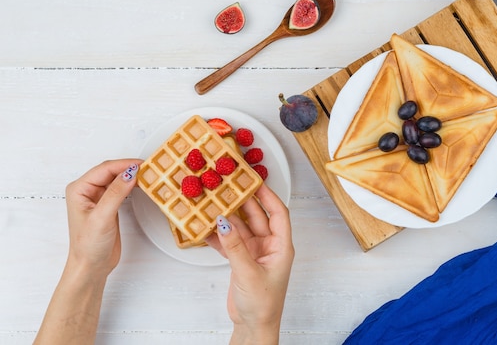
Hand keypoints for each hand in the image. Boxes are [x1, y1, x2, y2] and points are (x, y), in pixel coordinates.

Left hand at [65, 158, 142, 277]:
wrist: (91, 267)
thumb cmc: (88, 246)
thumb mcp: (102, 217)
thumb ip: (116, 193)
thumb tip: (130, 174)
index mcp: (79, 189)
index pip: (105, 169)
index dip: (124, 165)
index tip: (143, 164)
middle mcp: (87, 191)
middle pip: (111, 171)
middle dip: (129, 168)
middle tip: (149, 168)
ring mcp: (98, 198)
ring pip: (117, 179)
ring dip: (131, 176)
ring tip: (148, 174)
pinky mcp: (108, 205)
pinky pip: (121, 189)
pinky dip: (132, 186)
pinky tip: (141, 185)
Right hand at [206, 184, 294, 343]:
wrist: (253, 326)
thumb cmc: (263, 304)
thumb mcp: (249, 273)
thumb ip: (235, 247)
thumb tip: (223, 223)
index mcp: (281, 246)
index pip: (278, 213)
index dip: (267, 195)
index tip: (254, 181)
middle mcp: (269, 246)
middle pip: (257, 216)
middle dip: (243, 202)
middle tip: (228, 187)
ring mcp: (254, 252)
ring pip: (240, 227)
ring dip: (228, 217)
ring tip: (214, 202)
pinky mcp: (241, 260)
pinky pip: (229, 241)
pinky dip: (218, 235)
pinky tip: (205, 227)